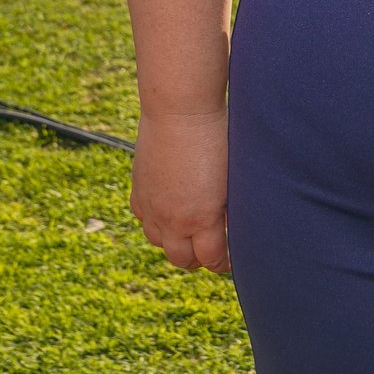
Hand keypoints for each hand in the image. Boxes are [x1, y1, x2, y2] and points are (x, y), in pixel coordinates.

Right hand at [131, 108, 231, 272]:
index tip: (230, 260)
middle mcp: (173, 219)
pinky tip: (168, 212)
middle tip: (211, 251)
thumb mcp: (233, 177)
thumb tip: (229, 222)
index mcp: (202, 218)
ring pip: (158, 242)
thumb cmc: (218, 136)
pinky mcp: (139, 189)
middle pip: (182, 259)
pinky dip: (155, 222)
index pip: (212, 259)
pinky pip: (143, 219)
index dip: (223, 264)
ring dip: (174, 243)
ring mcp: (152, 206)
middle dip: (198, 260)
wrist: (180, 109)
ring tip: (189, 235)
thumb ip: (229, 207)